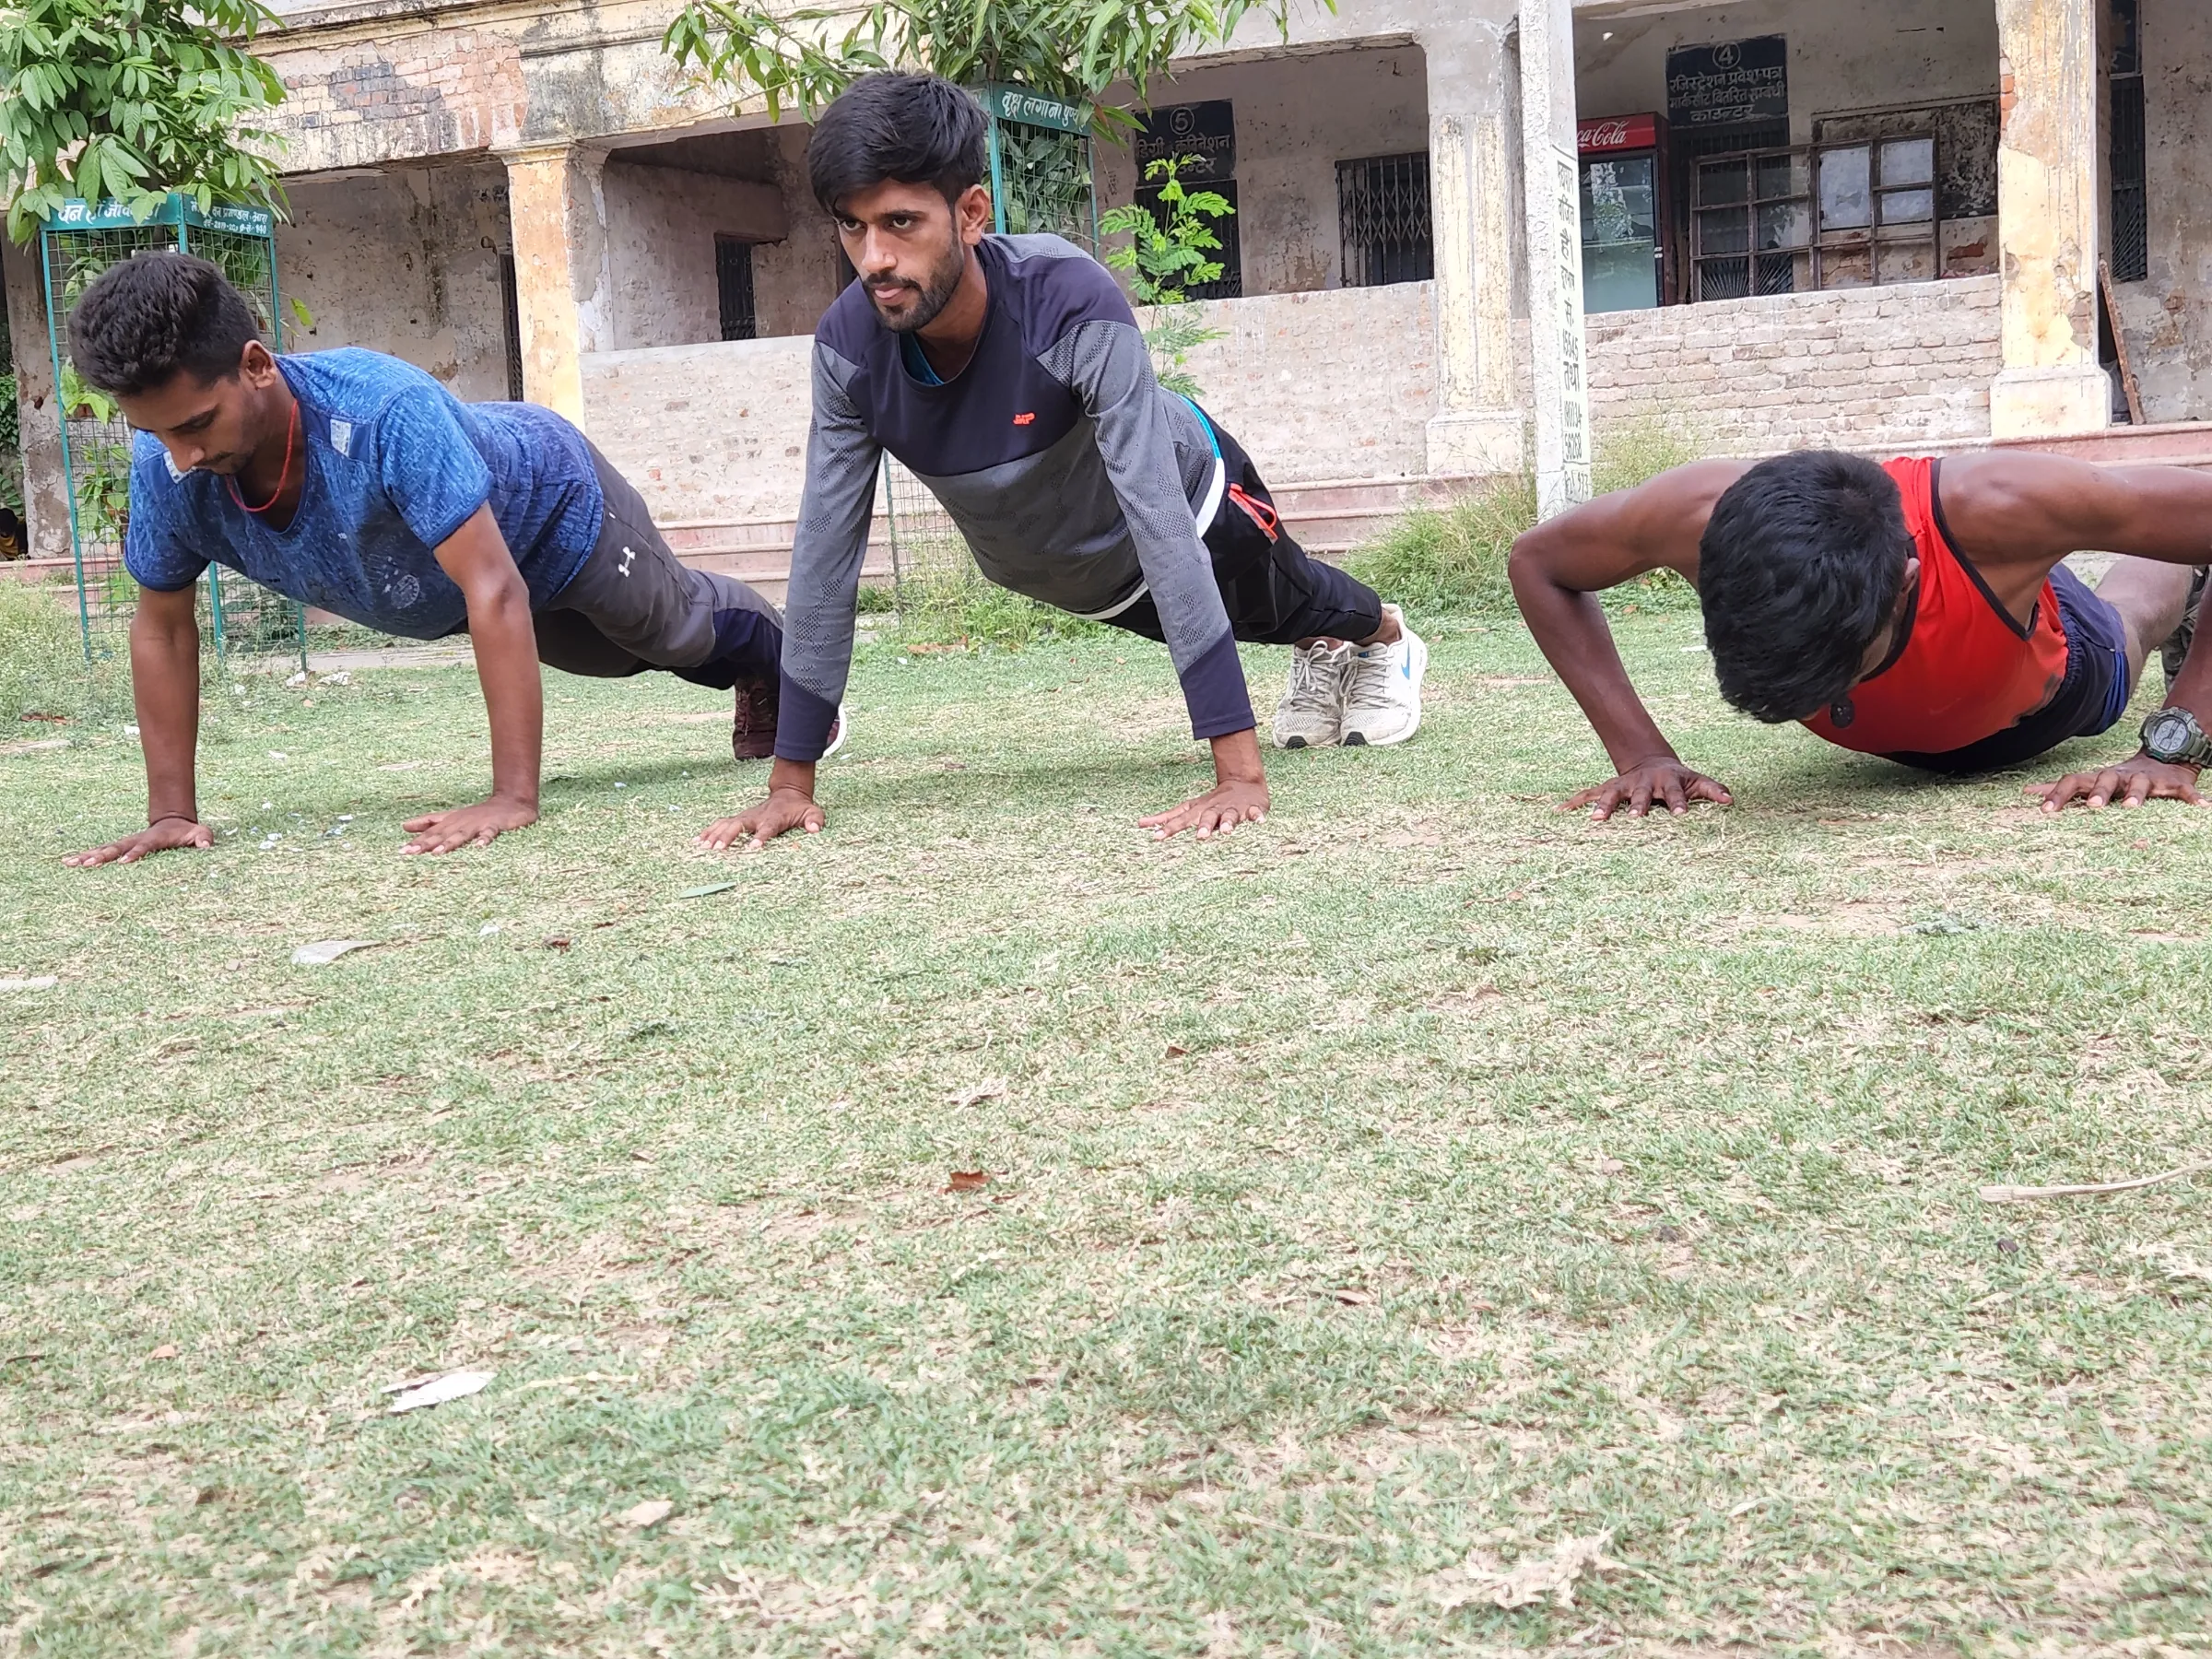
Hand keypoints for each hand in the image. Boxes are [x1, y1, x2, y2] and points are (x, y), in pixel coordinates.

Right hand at [62, 815, 211, 867]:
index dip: (135, 854)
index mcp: (154, 839)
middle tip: (88, 864)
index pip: (143, 847)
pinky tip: (69, 862)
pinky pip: (101, 852)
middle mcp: (135, 840)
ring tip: (69, 863)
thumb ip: (204, 838)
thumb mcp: (200, 833)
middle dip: (103, 856)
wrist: (173, 821)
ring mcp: (125, 843)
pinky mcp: (120, 848)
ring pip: (104, 849)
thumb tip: (206, 846)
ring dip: (88, 856)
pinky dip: (86, 856)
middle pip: (117, 848)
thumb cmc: (188, 831)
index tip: (123, 862)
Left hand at [400, 794, 537, 854]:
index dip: (416, 841)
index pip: (430, 831)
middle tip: (410, 853)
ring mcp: (478, 823)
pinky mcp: (495, 825)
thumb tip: (404, 826)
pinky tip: (479, 848)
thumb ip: (429, 822)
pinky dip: (484, 839)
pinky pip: (489, 833)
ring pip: (461, 834)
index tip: (402, 852)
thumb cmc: (479, 814)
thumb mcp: (452, 817)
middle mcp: (461, 821)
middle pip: (441, 833)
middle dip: (426, 843)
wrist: (511, 802)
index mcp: (451, 821)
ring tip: (437, 853)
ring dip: (449, 843)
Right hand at [696, 787, 824, 851]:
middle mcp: (756, 816)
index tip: (753, 848)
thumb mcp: (811, 812)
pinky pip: (720, 824)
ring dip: (713, 834)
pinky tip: (696, 841)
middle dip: (728, 837)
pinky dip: (708, 831)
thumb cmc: (799, 808)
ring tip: (701, 847)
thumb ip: (814, 820)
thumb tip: (815, 829)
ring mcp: (745, 816)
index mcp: (773, 818)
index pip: (767, 828)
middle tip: (718, 849)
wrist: (787, 793)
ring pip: (726, 824)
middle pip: (739, 826)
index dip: (760, 837)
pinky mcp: (738, 818)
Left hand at [1139, 776, 1269, 840]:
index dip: (1169, 828)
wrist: (1243, 783)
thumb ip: (1166, 818)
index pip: (1181, 820)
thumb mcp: (1189, 809)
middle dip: (1203, 826)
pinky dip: (1257, 817)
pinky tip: (1260, 821)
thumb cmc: (1211, 803)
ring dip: (1228, 823)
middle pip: (1206, 818)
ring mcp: (1232, 809)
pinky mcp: (1251, 809)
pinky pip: (1254, 813)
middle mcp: (1214, 810)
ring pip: (1229, 816)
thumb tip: (1140, 824)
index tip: (1156, 837)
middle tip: (1199, 837)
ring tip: (1226, 831)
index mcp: (1199, 811)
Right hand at [1564, 758, 1733, 820]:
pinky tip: (1559, 811)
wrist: (1649, 762)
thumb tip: (1731, 800)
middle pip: (1640, 795)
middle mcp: (1642, 783)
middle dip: (1638, 806)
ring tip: (1594, 820)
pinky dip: (1573, 802)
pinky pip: (1588, 795)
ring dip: (1603, 807)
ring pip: (1610, 795)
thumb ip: (1712, 789)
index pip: (1674, 793)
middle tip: (1637, 818)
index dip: (1678, 803)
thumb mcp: (1695, 780)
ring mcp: (1622, 786)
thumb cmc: (1677, 778)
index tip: (1682, 816)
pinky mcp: (1606, 789)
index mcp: (1666, 782)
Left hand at [2030, 751, 2205, 813]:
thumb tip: (2025, 793)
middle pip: (2105, 780)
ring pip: (2140, 784)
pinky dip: (2192, 798)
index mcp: (2098, 779)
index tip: (2044, 812)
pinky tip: (2201, 808)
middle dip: (2099, 792)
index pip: (2073, 782)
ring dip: (2137, 794)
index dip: (2058, 794)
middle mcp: (2119, 777)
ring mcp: (2147, 779)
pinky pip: (2185, 791)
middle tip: (2092, 807)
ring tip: (2133, 808)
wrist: (2161, 760)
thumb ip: (2061, 788)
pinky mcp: (2174, 784)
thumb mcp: (2089, 782)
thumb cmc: (2117, 779)